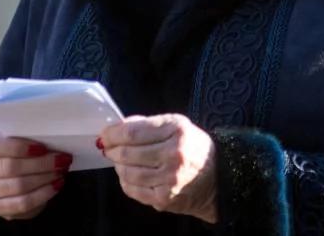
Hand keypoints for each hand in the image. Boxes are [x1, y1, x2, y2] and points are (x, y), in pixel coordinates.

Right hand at [0, 123, 70, 219]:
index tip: (42, 147)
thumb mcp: (16, 127)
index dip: (19, 148)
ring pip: (16, 187)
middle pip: (9, 168)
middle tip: (62, 159)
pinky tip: (55, 186)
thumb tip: (53, 134)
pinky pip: (20, 205)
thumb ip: (27, 129)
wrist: (3, 157)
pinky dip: (42, 195)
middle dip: (41, 164)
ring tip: (61, 171)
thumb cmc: (15, 138)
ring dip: (44, 179)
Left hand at [99, 114, 216, 221]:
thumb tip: (118, 128)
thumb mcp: (179, 125)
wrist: (218, 178)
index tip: (105, 134)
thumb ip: (148, 124)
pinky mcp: (163, 198)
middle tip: (109, 148)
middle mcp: (173, 154)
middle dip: (112, 150)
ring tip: (121, 161)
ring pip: (127, 172)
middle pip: (127, 153)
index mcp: (177, 130)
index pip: (133, 132)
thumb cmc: (194, 148)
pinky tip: (130, 175)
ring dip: (118, 165)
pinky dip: (125, 181)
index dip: (113, 133)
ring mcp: (168, 179)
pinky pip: (132, 189)